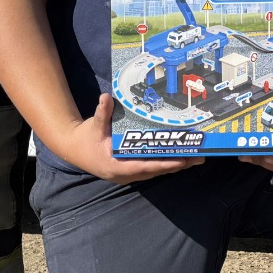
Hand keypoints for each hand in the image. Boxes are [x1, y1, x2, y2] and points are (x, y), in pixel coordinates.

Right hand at [54, 94, 201, 183]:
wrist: (73, 148)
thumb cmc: (85, 138)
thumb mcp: (94, 125)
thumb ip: (102, 112)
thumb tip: (106, 97)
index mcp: (117, 166)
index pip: (145, 166)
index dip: (164, 163)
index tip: (181, 160)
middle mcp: (125, 175)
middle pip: (155, 171)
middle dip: (177, 164)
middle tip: (199, 158)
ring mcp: (128, 175)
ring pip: (155, 172)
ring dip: (175, 166)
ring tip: (196, 159)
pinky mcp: (130, 172)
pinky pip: (151, 169)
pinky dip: (165, 164)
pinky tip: (179, 159)